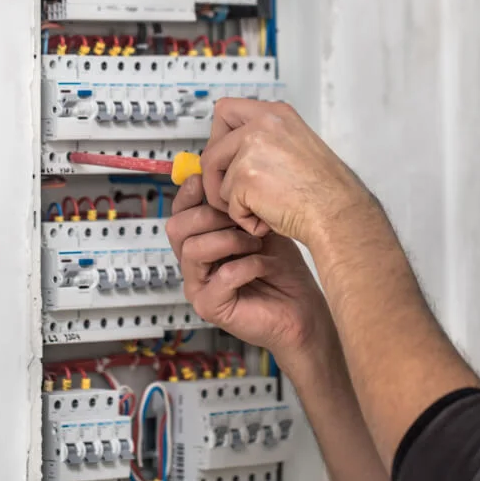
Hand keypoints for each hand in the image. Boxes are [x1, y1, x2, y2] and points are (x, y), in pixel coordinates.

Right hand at [166, 174, 333, 361]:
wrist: (303, 307)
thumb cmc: (284, 270)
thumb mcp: (260, 226)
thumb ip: (240, 206)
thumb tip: (230, 173)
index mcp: (202, 243)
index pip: (179, 213)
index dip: (189, 194)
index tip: (206, 180)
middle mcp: (195, 265)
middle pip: (176, 228)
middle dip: (209, 214)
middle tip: (240, 217)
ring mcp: (199, 287)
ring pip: (192, 249)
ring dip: (229, 239)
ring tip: (256, 241)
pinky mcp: (212, 307)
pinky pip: (222, 276)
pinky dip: (248, 265)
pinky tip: (265, 263)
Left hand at [198, 99, 379, 245]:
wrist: (338, 211)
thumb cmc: (325, 189)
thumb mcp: (296, 146)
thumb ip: (264, 141)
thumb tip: (231, 154)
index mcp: (275, 114)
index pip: (225, 110)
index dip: (218, 138)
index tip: (224, 158)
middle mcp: (262, 125)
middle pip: (211, 148)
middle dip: (215, 176)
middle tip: (232, 194)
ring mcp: (252, 149)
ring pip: (217, 180)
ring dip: (233, 202)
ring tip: (261, 209)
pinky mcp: (245, 177)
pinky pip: (228, 205)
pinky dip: (245, 219)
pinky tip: (268, 219)